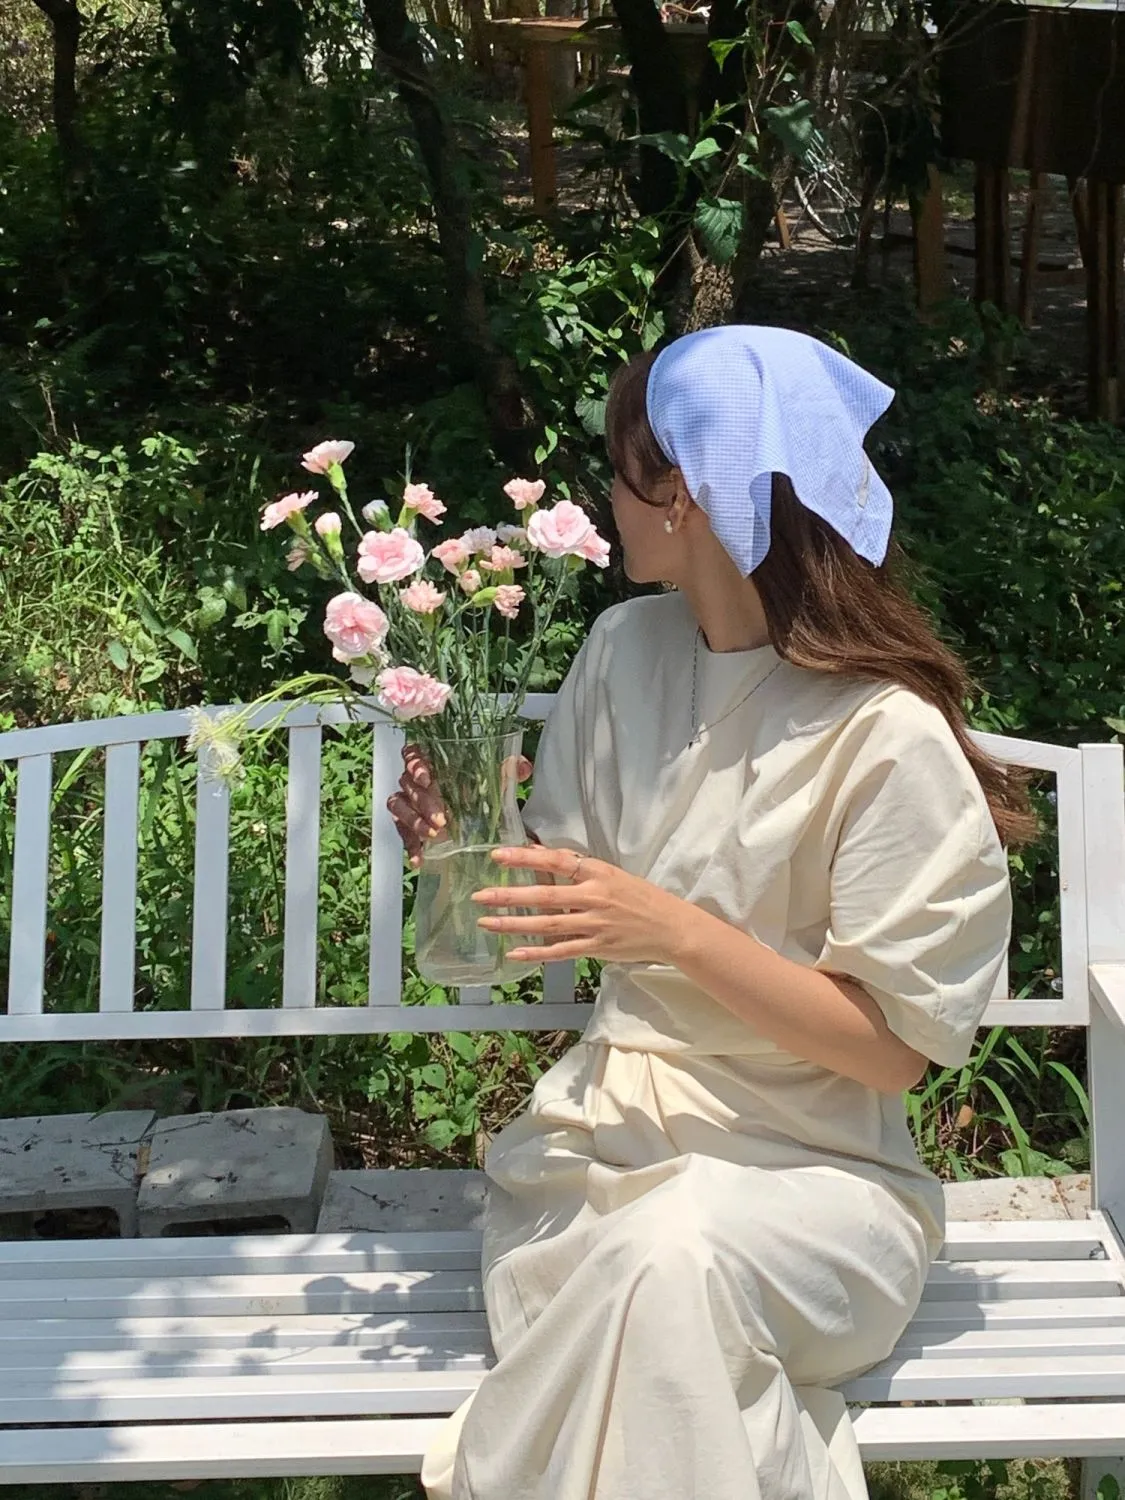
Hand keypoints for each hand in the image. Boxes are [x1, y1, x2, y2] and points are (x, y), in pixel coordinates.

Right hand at [387, 745, 532, 867]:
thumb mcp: (494, 779)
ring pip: (399, 806)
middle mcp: (415, 780)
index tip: (427, 778)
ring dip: (414, 822)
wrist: (475, 816)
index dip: (415, 763)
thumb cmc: (477, 790)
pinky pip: (401, 833)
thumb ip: (508, 770)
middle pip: (407, 784)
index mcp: (432, 762)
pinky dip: (409, 845)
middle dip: (423, 801)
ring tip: (433, 835)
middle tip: (441, 820)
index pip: (412, 754)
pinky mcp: (407, 824)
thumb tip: (522, 767)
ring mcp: (408, 802)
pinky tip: (418, 859)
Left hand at [472, 844, 687, 963]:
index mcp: (598, 872)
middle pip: (545, 895)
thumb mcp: (611, 875)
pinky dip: (537, 952)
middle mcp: (595, 896)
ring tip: (486, 922)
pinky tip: (514, 952)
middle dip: (509, 896)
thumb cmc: (639, 897)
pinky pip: (561, 951)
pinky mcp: (597, 947)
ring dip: (514, 924)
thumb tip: (540, 854)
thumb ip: (578, 869)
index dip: (526, 858)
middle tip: (479, 895)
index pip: (556, 861)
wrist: (671, 927)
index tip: (497, 855)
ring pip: (548, 924)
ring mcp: (595, 924)